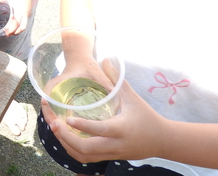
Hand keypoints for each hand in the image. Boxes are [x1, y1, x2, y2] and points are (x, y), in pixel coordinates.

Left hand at [4, 0, 33, 35]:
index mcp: (19, 11)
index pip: (16, 24)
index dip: (11, 29)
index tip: (6, 33)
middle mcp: (24, 15)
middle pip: (21, 28)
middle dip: (14, 32)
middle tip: (7, 34)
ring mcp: (27, 15)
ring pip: (24, 27)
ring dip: (18, 31)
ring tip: (11, 32)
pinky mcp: (28, 15)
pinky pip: (25, 23)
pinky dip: (20, 27)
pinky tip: (15, 26)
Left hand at [41, 59, 165, 162]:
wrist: (163, 141)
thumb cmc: (147, 116)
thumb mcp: (133, 97)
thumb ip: (117, 78)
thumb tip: (106, 58)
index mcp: (122, 128)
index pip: (100, 130)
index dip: (83, 126)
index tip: (67, 118)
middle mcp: (115, 144)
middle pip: (87, 149)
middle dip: (67, 138)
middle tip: (53, 124)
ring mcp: (112, 154)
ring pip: (84, 156)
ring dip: (66, 145)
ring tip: (55, 128)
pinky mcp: (110, 158)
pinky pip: (87, 158)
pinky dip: (73, 150)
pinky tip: (64, 137)